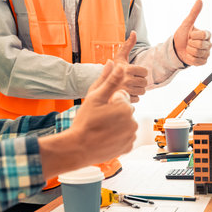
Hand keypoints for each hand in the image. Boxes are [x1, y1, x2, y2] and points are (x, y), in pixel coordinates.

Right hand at [40, 61, 137, 176]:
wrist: (78, 148)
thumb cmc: (85, 122)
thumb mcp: (95, 97)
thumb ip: (109, 80)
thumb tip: (115, 63)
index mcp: (126, 107)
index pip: (121, 97)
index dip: (109, 101)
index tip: (99, 109)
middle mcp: (133, 121)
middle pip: (125, 110)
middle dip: (115, 112)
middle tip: (99, 119)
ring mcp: (131, 135)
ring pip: (126, 123)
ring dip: (117, 124)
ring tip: (102, 129)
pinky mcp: (129, 147)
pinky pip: (126, 137)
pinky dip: (118, 137)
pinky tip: (106, 137)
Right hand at [113, 31, 147, 102]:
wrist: (99, 88)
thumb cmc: (111, 71)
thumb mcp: (119, 58)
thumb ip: (127, 45)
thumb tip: (134, 32)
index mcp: (127, 69)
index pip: (145, 72)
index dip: (140, 73)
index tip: (132, 73)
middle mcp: (126, 80)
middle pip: (145, 83)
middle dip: (139, 82)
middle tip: (130, 81)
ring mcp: (125, 91)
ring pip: (142, 92)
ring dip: (137, 90)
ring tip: (128, 87)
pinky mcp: (124, 101)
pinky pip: (137, 99)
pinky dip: (133, 98)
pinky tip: (125, 94)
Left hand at [173, 0, 211, 65]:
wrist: (176, 49)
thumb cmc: (182, 36)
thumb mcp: (186, 24)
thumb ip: (194, 13)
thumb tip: (199, 0)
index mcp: (206, 34)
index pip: (203, 35)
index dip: (194, 35)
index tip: (190, 35)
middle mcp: (208, 44)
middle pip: (200, 45)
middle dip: (190, 44)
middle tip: (188, 42)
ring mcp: (206, 53)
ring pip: (198, 53)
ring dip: (189, 51)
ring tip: (188, 49)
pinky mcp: (203, 61)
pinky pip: (197, 61)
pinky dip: (190, 59)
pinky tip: (189, 55)